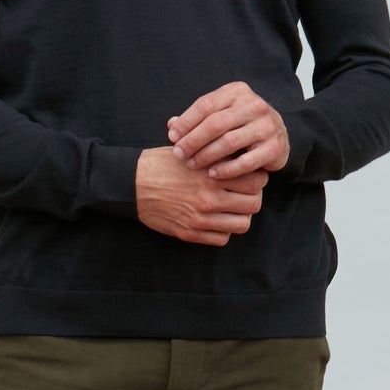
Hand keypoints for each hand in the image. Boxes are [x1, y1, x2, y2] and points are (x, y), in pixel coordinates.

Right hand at [134, 145, 264, 246]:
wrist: (132, 184)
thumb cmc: (162, 163)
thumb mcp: (190, 150)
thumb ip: (216, 152)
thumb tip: (241, 150)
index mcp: (211, 173)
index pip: (256, 180)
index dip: (258, 178)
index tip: (252, 177)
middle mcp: (209, 197)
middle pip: (254, 204)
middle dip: (252, 198)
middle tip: (244, 194)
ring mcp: (200, 218)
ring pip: (242, 224)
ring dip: (240, 216)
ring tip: (232, 209)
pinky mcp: (190, 233)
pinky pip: (222, 239)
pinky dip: (224, 231)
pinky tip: (217, 220)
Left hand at [166, 81, 290, 179]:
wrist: (278, 134)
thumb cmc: (240, 124)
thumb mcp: (220, 114)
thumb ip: (197, 118)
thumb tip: (171, 126)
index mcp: (237, 92)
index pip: (206, 105)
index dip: (186, 121)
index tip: (172, 137)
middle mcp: (254, 105)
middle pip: (215, 123)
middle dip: (193, 140)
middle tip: (178, 154)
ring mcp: (266, 126)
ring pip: (229, 142)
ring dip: (206, 155)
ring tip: (191, 164)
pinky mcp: (274, 148)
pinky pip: (246, 162)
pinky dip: (227, 169)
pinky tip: (212, 174)